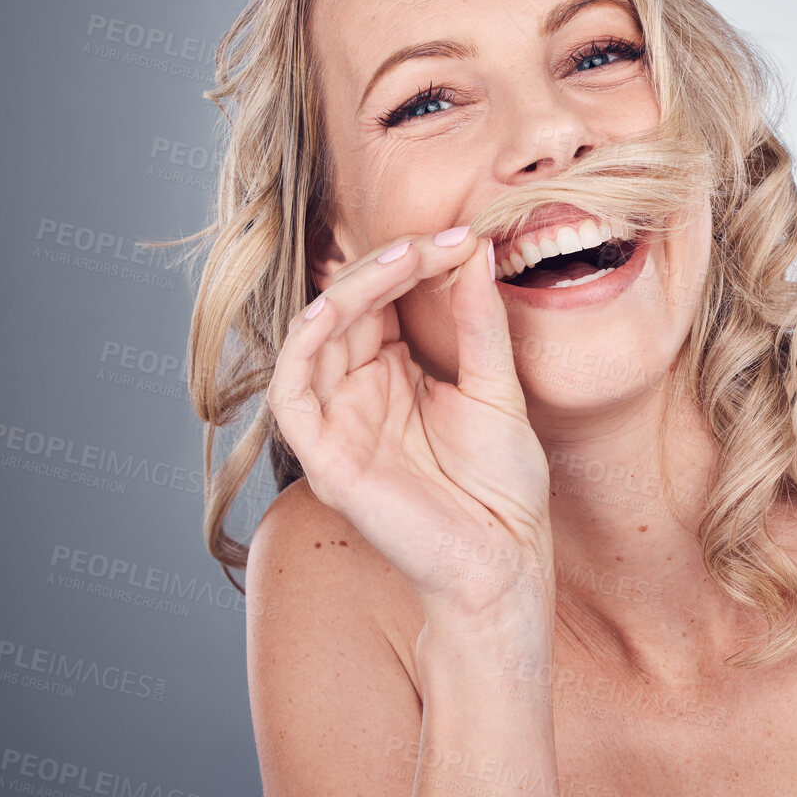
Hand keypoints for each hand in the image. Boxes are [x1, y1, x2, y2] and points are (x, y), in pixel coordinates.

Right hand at [267, 228, 552, 628]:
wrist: (505, 559)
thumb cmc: (502, 487)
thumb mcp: (497, 387)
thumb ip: (479, 322)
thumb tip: (473, 248)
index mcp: (395, 375)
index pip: (382, 299)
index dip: (414, 262)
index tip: (464, 237)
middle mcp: (358, 393)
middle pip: (346, 307)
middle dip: (388, 266)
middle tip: (439, 243)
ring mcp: (338, 424)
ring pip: (315, 336)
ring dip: (352, 289)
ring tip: (405, 261)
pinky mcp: (324, 458)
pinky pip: (291, 392)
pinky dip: (303, 344)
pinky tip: (335, 310)